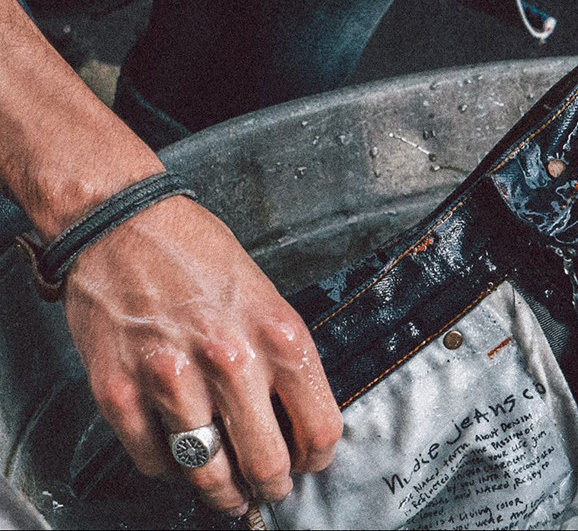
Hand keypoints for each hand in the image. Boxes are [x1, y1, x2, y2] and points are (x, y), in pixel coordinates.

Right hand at [63, 195, 342, 516]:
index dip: (317, 459)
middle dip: (272, 487)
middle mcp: (231, 361)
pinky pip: (154, 459)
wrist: (123, 222)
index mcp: (279, 336)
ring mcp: (172, 379)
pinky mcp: (120, 390)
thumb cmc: (197, 254)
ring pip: (208, 471)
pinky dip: (170, 469)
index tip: (308, 464)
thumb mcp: (267, 296)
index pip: (319, 428)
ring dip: (222, 491)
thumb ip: (284, 358)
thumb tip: (296, 418)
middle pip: (266, 463)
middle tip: (269, 490)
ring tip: (227, 491)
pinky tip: (179, 458)